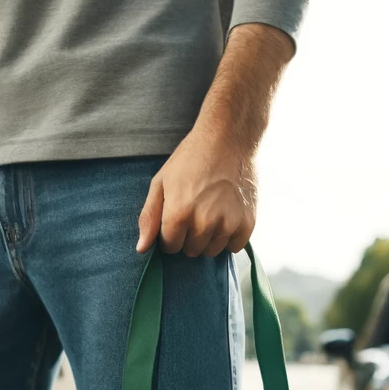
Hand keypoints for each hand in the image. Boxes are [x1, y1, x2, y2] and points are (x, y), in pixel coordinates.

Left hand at [137, 128, 256, 257]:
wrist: (228, 138)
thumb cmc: (191, 159)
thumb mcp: (161, 182)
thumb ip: (149, 217)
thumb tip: (141, 249)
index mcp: (178, 214)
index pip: (170, 247)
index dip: (171, 234)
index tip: (177, 217)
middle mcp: (203, 223)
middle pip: (191, 251)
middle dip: (189, 236)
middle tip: (196, 210)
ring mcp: (227, 224)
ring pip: (212, 251)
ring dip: (209, 238)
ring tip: (212, 212)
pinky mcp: (247, 223)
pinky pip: (234, 247)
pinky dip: (230, 237)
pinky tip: (227, 217)